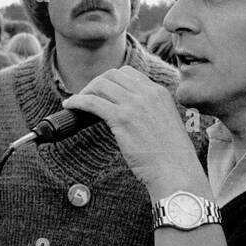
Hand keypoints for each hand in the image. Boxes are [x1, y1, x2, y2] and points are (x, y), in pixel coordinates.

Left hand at [62, 66, 204, 196]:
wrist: (175, 171)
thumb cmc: (170, 156)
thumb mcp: (165, 123)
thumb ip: (149, 112)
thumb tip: (126, 114)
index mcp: (159, 92)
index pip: (129, 74)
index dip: (111, 81)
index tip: (101, 92)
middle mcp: (148, 93)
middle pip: (112, 75)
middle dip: (96, 83)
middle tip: (87, 97)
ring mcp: (135, 104)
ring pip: (100, 85)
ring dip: (85, 91)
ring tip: (77, 102)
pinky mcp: (122, 118)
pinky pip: (92, 102)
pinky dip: (77, 101)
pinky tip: (70, 105)